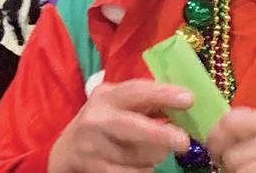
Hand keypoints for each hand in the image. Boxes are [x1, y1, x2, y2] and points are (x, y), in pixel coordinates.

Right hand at [48, 79, 192, 172]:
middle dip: (160, 134)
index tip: (189, 98)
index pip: (136, 91)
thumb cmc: (103, 120)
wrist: (66, 151)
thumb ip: (144, 101)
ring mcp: (94, 147)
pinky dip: (144, 171)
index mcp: (106, 96)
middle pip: (132, 127)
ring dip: (155, 156)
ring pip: (136, 156)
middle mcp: (97, 119)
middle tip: (184, 141)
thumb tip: (183, 102)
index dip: (163, 94)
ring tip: (160, 150)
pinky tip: (146, 165)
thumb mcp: (117, 102)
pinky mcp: (95, 169)